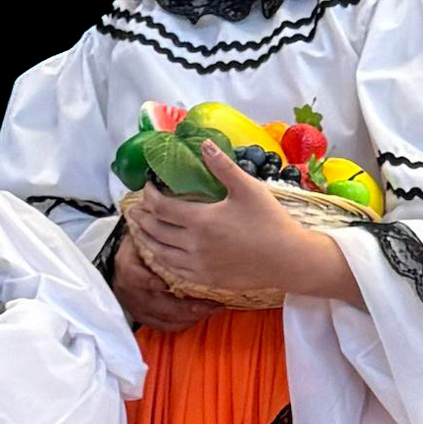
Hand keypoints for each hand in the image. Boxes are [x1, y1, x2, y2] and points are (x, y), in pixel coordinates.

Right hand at [112, 223, 215, 331]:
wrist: (128, 260)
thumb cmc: (142, 242)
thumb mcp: (144, 230)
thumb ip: (157, 224)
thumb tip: (174, 204)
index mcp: (127, 265)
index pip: (134, 276)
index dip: (148, 281)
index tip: (164, 283)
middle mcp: (129, 289)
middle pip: (153, 304)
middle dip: (182, 306)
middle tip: (209, 302)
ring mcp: (137, 306)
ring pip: (163, 318)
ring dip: (189, 315)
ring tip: (212, 307)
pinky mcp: (146, 317)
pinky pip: (166, 326)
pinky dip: (185, 323)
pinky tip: (202, 314)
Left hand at [127, 143, 353, 304]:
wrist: (287, 260)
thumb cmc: (270, 222)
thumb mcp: (248, 188)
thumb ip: (222, 166)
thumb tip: (204, 144)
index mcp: (200, 220)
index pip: (161, 207)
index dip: (149, 195)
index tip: (149, 186)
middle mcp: (193, 245)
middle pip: (155, 230)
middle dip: (141, 217)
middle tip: (135, 209)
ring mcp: (197, 265)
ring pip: (159, 252)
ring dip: (145, 239)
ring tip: (139, 229)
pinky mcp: (205, 279)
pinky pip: (173, 270)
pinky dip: (161, 259)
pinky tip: (160, 252)